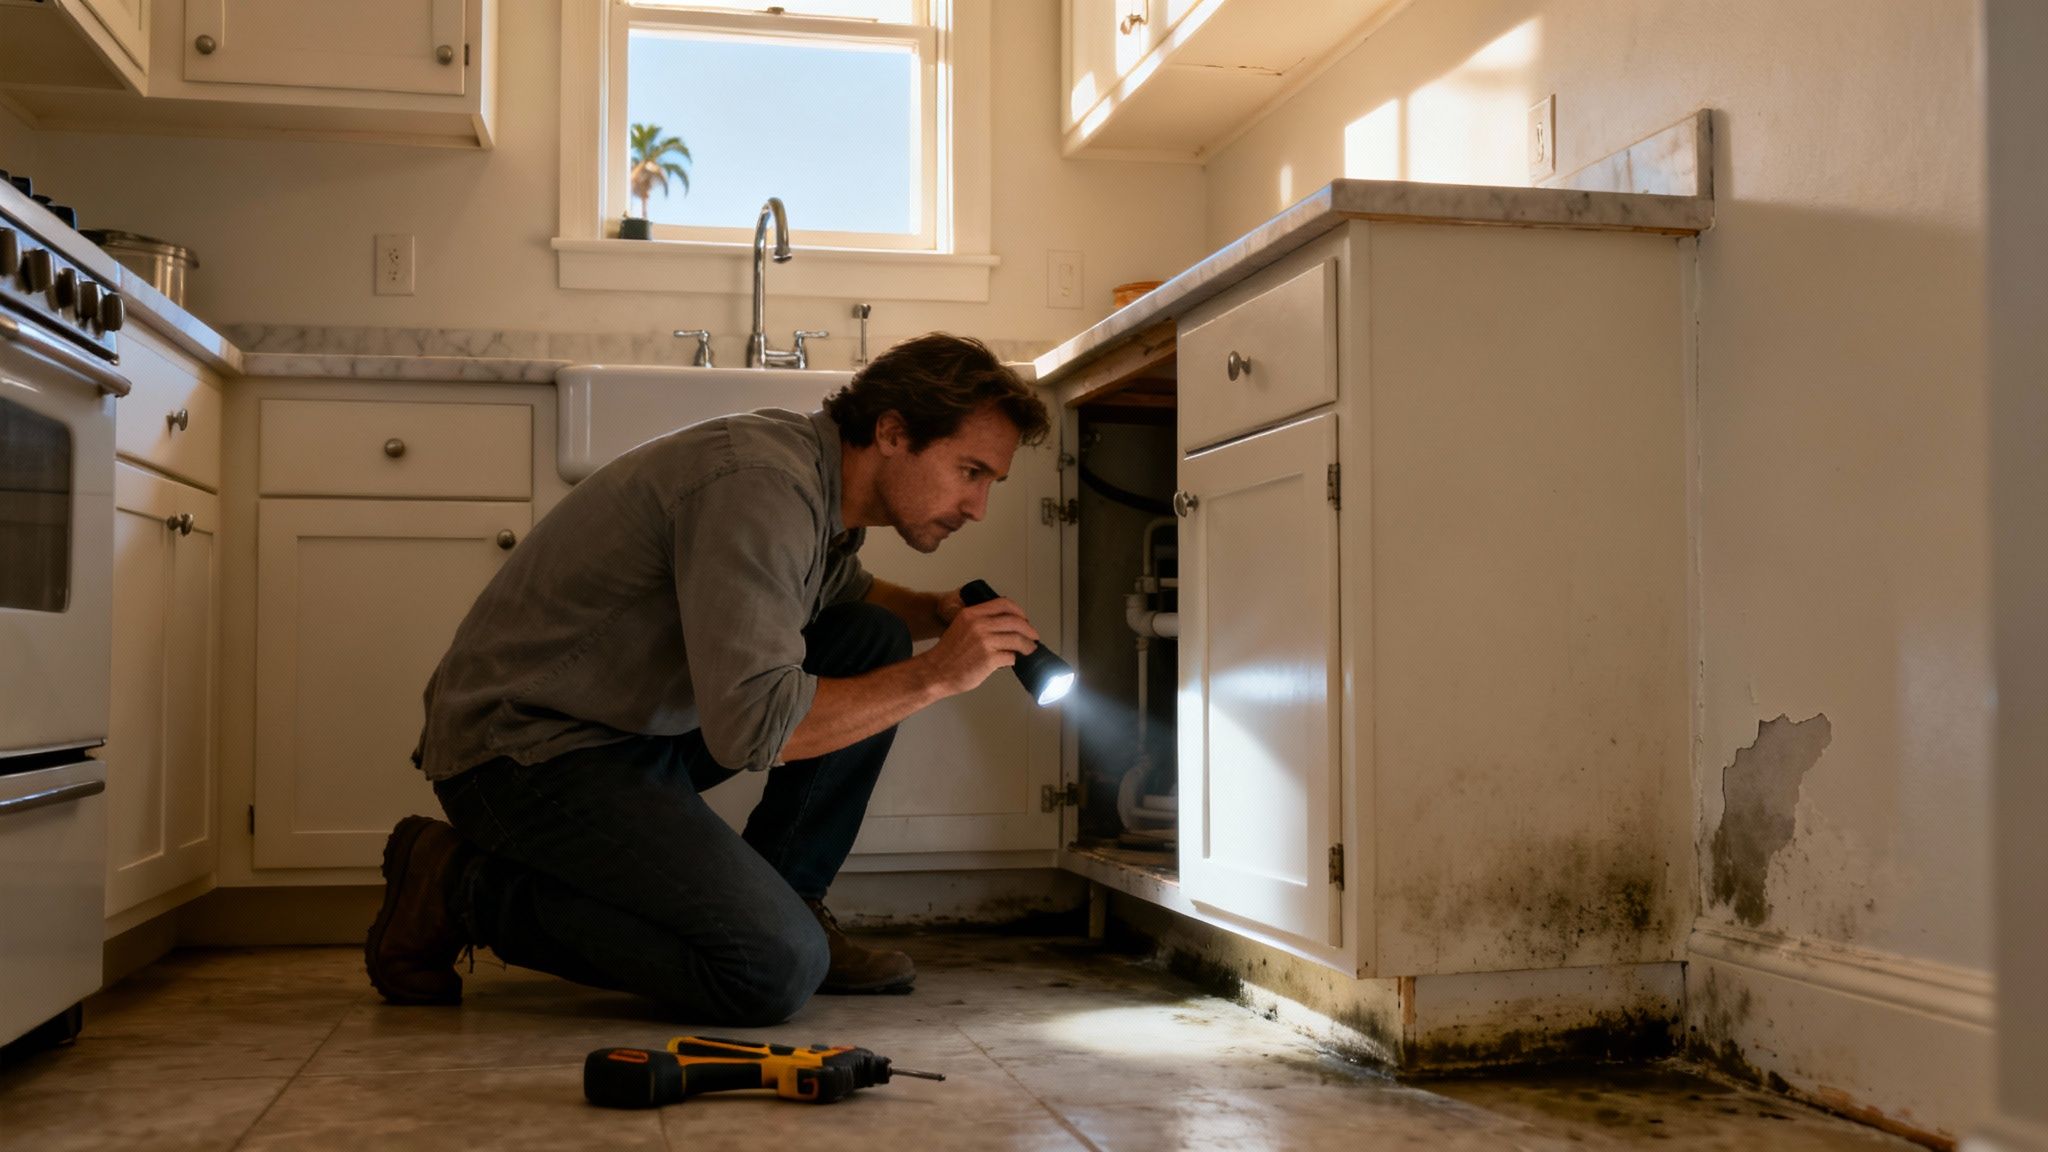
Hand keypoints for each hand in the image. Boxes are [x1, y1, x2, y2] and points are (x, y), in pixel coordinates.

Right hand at [922, 596, 1039, 695]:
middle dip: (1029, 629)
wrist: (935, 671)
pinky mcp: (989, 659)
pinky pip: (1011, 657)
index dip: (1019, 611)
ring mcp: (985, 642)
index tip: (1024, 619)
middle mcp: (979, 625)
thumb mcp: (961, 626)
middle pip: (1015, 622)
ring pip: (1017, 639)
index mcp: (972, 614)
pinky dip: (1013, 659)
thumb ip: (980, 622)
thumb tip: (1004, 625)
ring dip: (1027, 645)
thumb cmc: (947, 653)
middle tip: (1033, 636)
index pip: (1004, 604)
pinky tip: (1010, 660)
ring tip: (1029, 649)